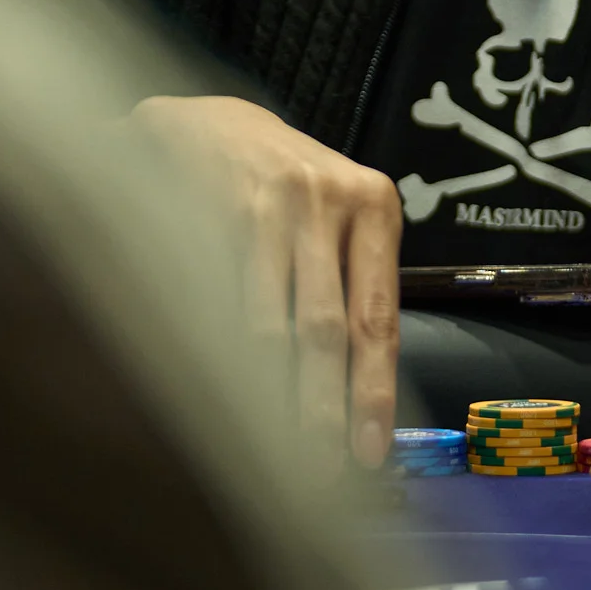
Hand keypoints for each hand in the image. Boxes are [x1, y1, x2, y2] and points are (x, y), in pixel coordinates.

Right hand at [130, 96, 400, 468]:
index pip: (378, 316)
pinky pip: (220, 300)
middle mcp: (326, 200)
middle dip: (323, 407)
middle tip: (321, 469)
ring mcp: (266, 203)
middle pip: (326, 327)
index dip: (372, 391)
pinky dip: (224, 356)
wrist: (214, 120)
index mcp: (375, 206)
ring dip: (271, 393)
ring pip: (268, 322)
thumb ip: (359, 286)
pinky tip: (224, 395)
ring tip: (272, 450)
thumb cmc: (291, 187)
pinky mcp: (212, 209)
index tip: (370, 450)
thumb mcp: (343, 216)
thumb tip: (364, 395)